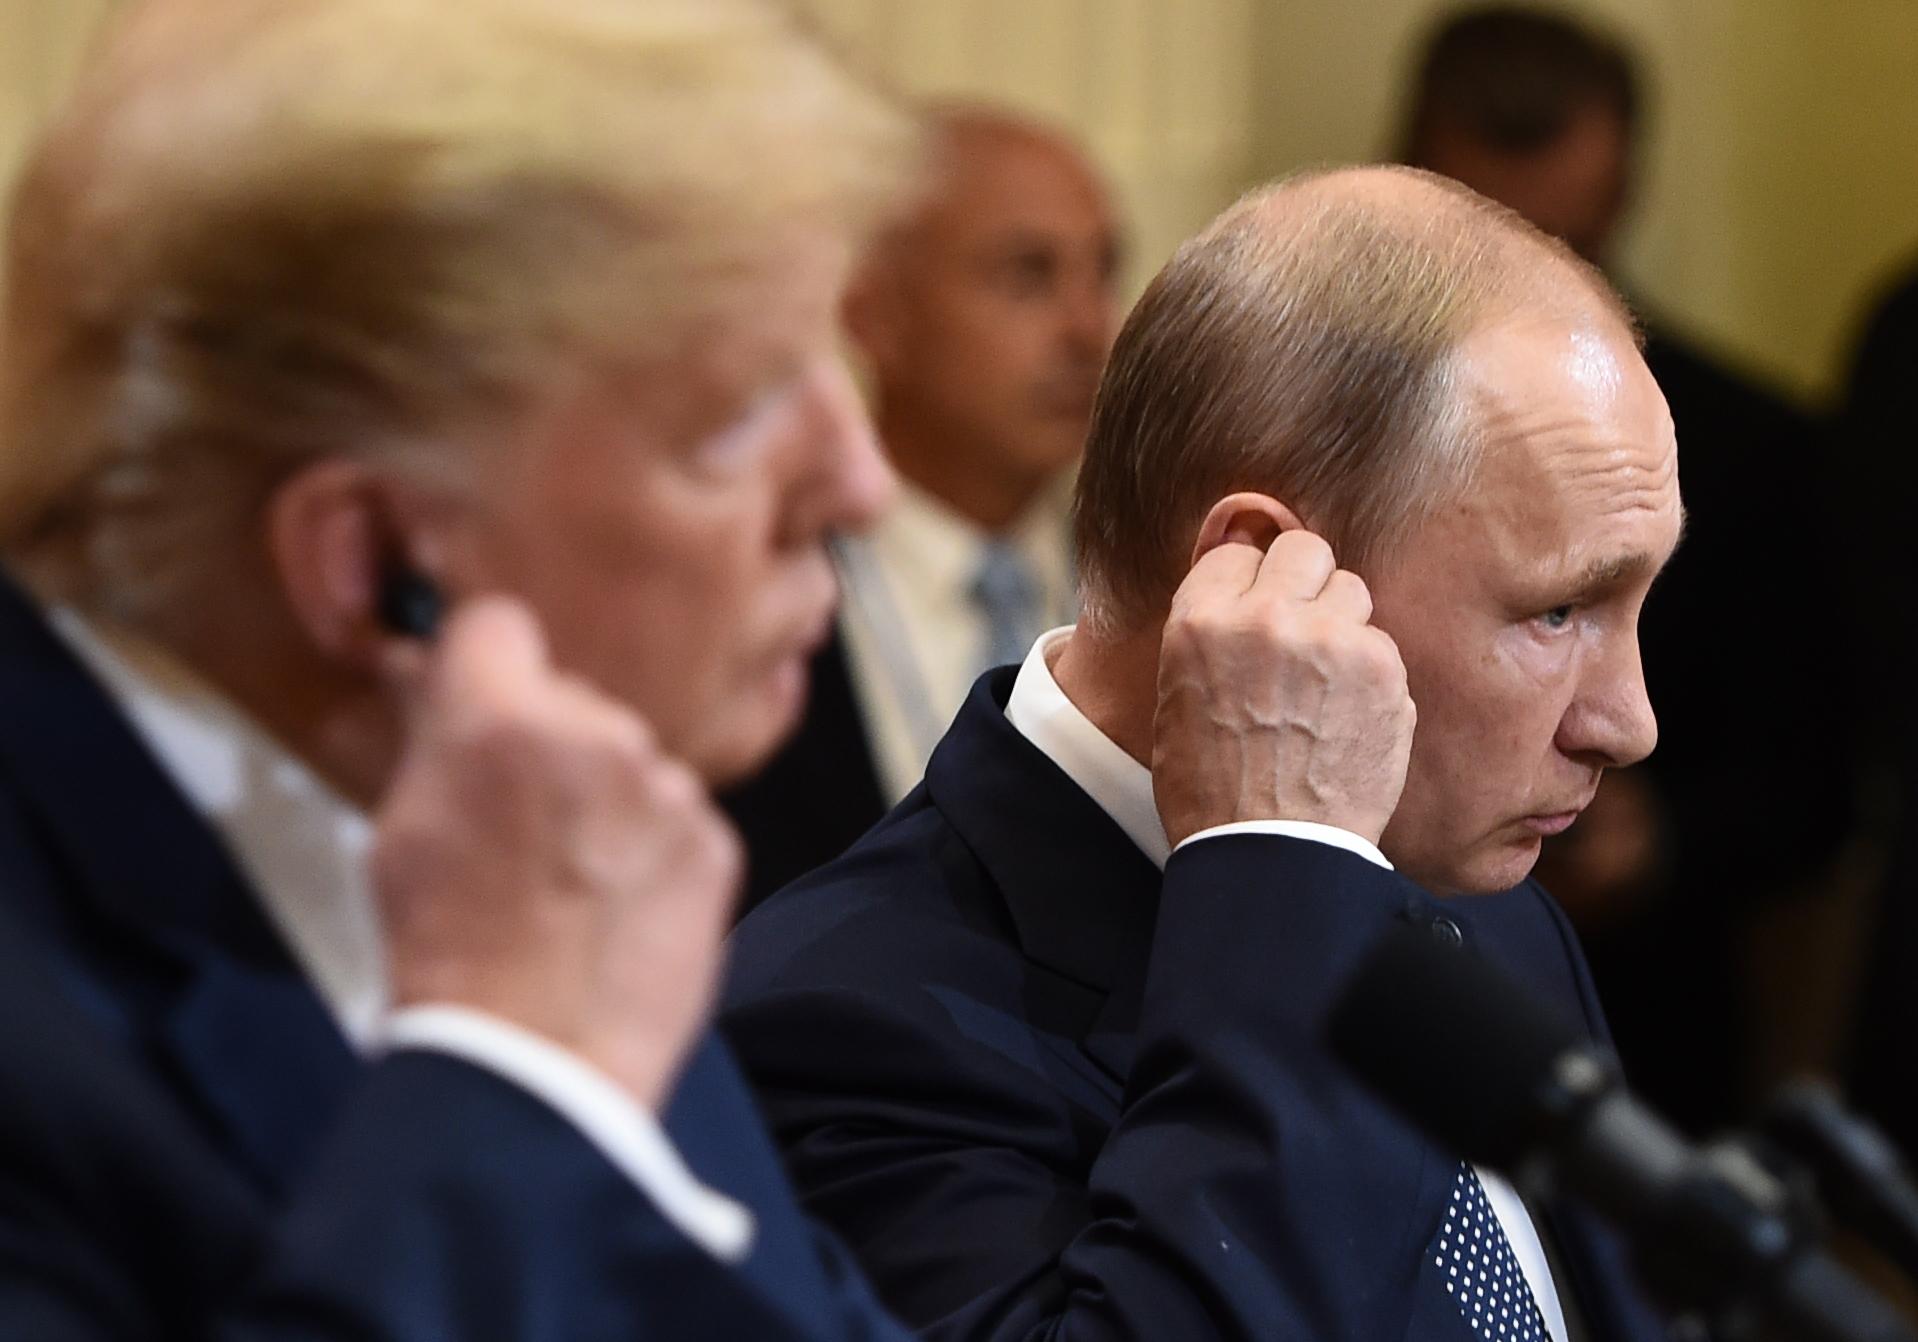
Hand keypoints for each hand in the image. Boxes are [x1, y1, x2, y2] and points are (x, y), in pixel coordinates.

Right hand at [372, 598, 740, 1108]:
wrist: (537, 1058)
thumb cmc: (451, 954)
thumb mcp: (399, 830)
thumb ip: (432, 736)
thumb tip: (434, 676)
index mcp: (502, 717)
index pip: (498, 624)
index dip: (484, 665)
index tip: (480, 700)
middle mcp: (599, 733)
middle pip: (573, 699)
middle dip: (549, 744)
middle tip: (521, 825)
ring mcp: (668, 787)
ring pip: (630, 762)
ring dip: (607, 801)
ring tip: (570, 885)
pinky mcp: (715, 841)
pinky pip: (677, 820)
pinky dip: (653, 853)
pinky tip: (615, 910)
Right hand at [1153, 528, 1415, 847]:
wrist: (1272, 854)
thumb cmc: (1213, 790)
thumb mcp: (1177, 699)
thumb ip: (1210, 635)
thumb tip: (1242, 592)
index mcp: (1201, 622)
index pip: (1238, 551)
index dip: (1249, 582)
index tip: (1256, 610)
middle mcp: (1266, 617)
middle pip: (1303, 549)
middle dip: (1303, 581)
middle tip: (1302, 628)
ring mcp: (1330, 638)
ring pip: (1351, 589)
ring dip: (1341, 623)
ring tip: (1326, 680)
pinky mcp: (1382, 668)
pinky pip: (1380, 641)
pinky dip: (1370, 671)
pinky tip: (1349, 714)